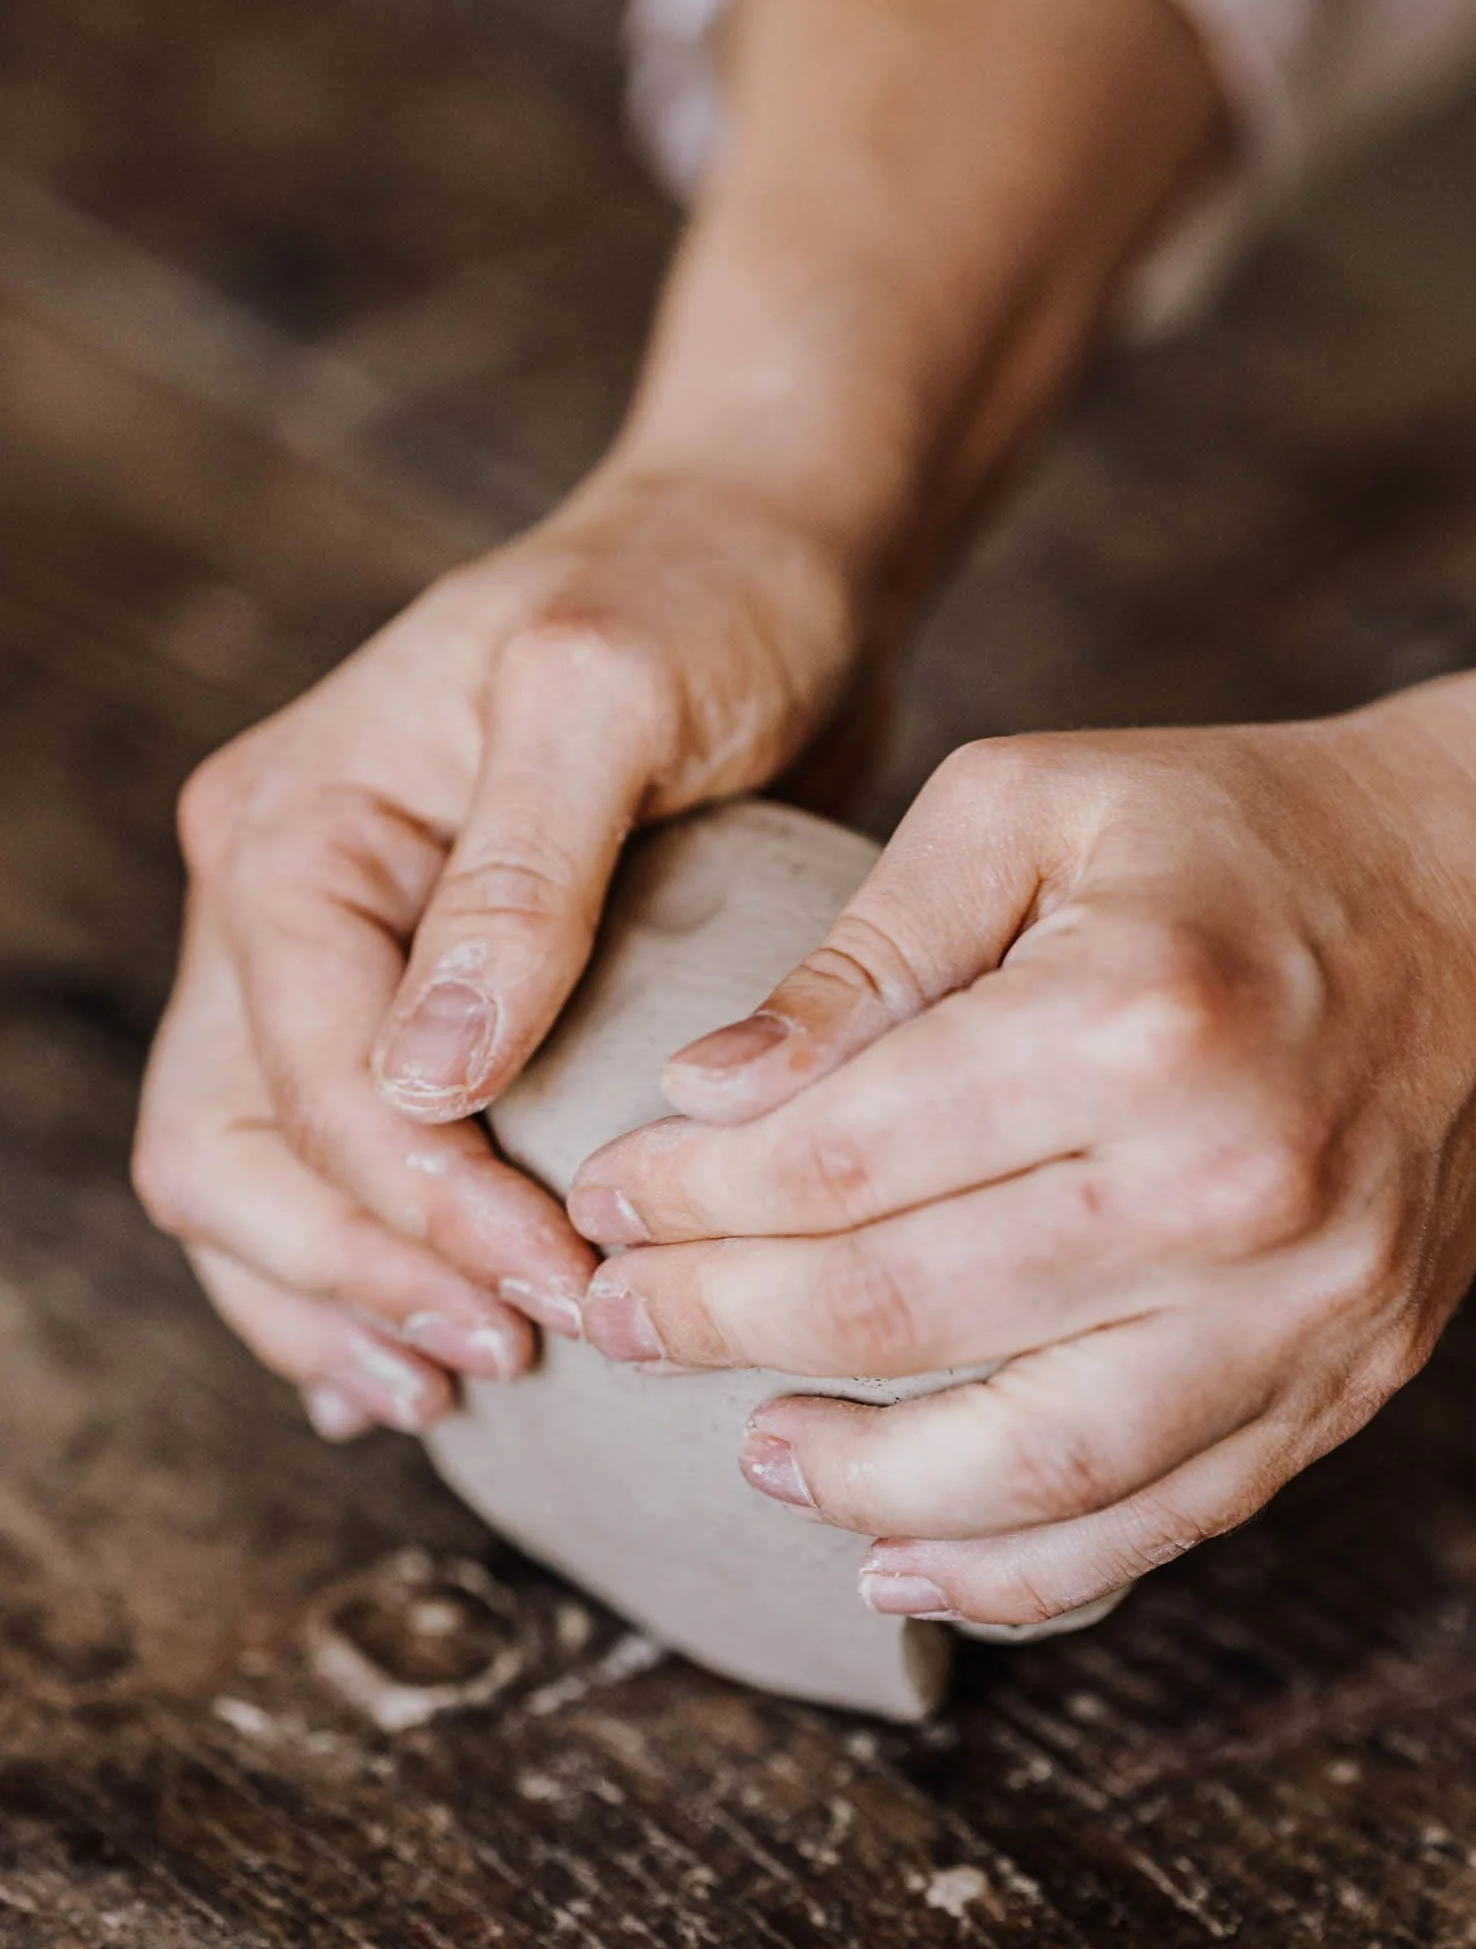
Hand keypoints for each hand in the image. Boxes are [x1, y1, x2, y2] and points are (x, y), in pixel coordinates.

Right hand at [134, 464, 861, 1435]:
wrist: (771, 561)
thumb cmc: (702, 600)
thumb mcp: (609, 699)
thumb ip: (520, 882)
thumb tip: (425, 1086)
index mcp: (294, 827)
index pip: (302, 1073)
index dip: (416, 1204)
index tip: (558, 1284)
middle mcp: (281, 903)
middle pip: (230, 1151)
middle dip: (356, 1273)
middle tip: (508, 1356)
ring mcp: (339, 965)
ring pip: (259, 1184)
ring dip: (342, 1299)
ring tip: (463, 1387)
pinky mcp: (425, 1010)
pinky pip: (332, 1171)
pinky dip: (360, 1270)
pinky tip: (417, 1356)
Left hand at [565, 709, 1475, 1621]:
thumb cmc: (1235, 837)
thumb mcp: (1031, 802)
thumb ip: (860, 952)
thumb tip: (702, 1102)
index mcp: (1136, 1012)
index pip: (845, 1156)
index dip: (689, 1198)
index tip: (603, 1200)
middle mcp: (1234, 1179)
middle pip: (911, 1317)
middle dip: (722, 1329)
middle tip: (619, 1321)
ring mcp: (1306, 1305)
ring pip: (1034, 1465)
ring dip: (857, 1484)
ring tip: (752, 1454)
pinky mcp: (1349, 1379)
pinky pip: (1164, 1522)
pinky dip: (1021, 1571)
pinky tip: (901, 1560)